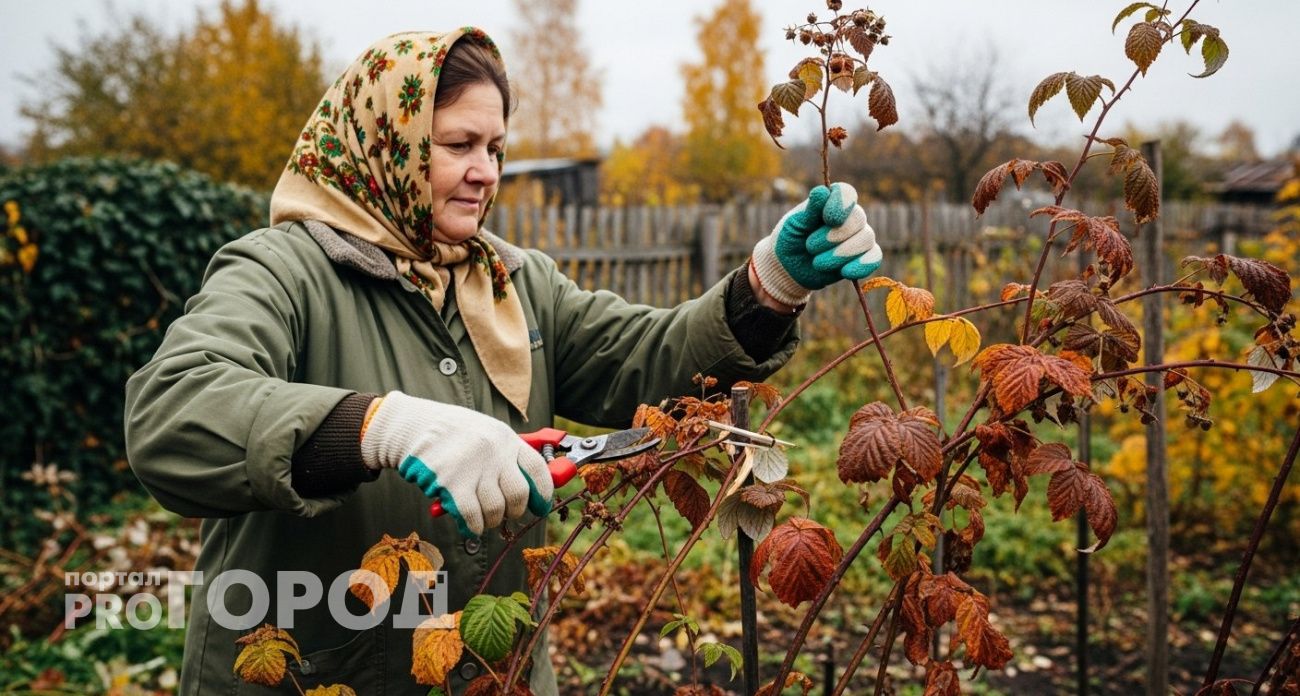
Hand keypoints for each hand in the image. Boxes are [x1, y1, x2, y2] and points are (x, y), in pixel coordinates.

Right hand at [360, 391, 552, 536]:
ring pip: (496, 510)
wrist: (412, 426)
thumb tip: (530, 488)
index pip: (538, 469)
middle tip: (506, 513)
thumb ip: (506, 455)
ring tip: (484, 517)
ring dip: (491, 521)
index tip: (540, 506)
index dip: (544, 493)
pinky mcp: (451, 484)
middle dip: (515, 511)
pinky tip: (471, 525)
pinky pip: (472, 517)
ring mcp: (473, 468)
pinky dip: (474, 527)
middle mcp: (493, 452)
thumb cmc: (451, 433)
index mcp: (505, 438)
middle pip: (519, 495)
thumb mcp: (486, 432)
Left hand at [750, 183, 882, 305]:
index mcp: (832, 201)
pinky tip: (844, 272)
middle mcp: (850, 216)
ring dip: (841, 253)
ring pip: (866, 238)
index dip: (841, 204)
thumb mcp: (794, 223)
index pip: (847, 193)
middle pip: (858, 218)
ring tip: (817, 263)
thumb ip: (810, 210)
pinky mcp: (863, 257)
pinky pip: (874, 257)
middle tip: (810, 246)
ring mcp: (859, 236)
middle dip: (833, 236)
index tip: (827, 219)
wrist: (789, 268)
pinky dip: (861, 265)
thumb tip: (822, 191)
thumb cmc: (791, 239)